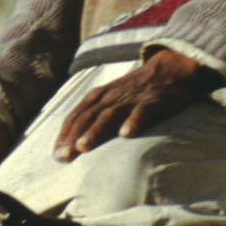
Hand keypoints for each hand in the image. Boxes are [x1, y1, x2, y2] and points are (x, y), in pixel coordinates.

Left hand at [53, 48, 216, 161]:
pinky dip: (133, 122)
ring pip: (109, 114)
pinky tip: (127, 135)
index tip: (56, 155)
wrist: (169, 68)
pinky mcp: (151, 101)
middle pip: (87, 116)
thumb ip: (97, 116)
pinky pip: (141, 112)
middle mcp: (110, 96)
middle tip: (62, 157)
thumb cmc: (137, 90)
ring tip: (83, 147)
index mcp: (99, 96)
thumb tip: (79, 142)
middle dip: (72, 136)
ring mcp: (130, 98)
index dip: (64, 134)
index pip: (76, 116)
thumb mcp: (112, 98)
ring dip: (95, 131)